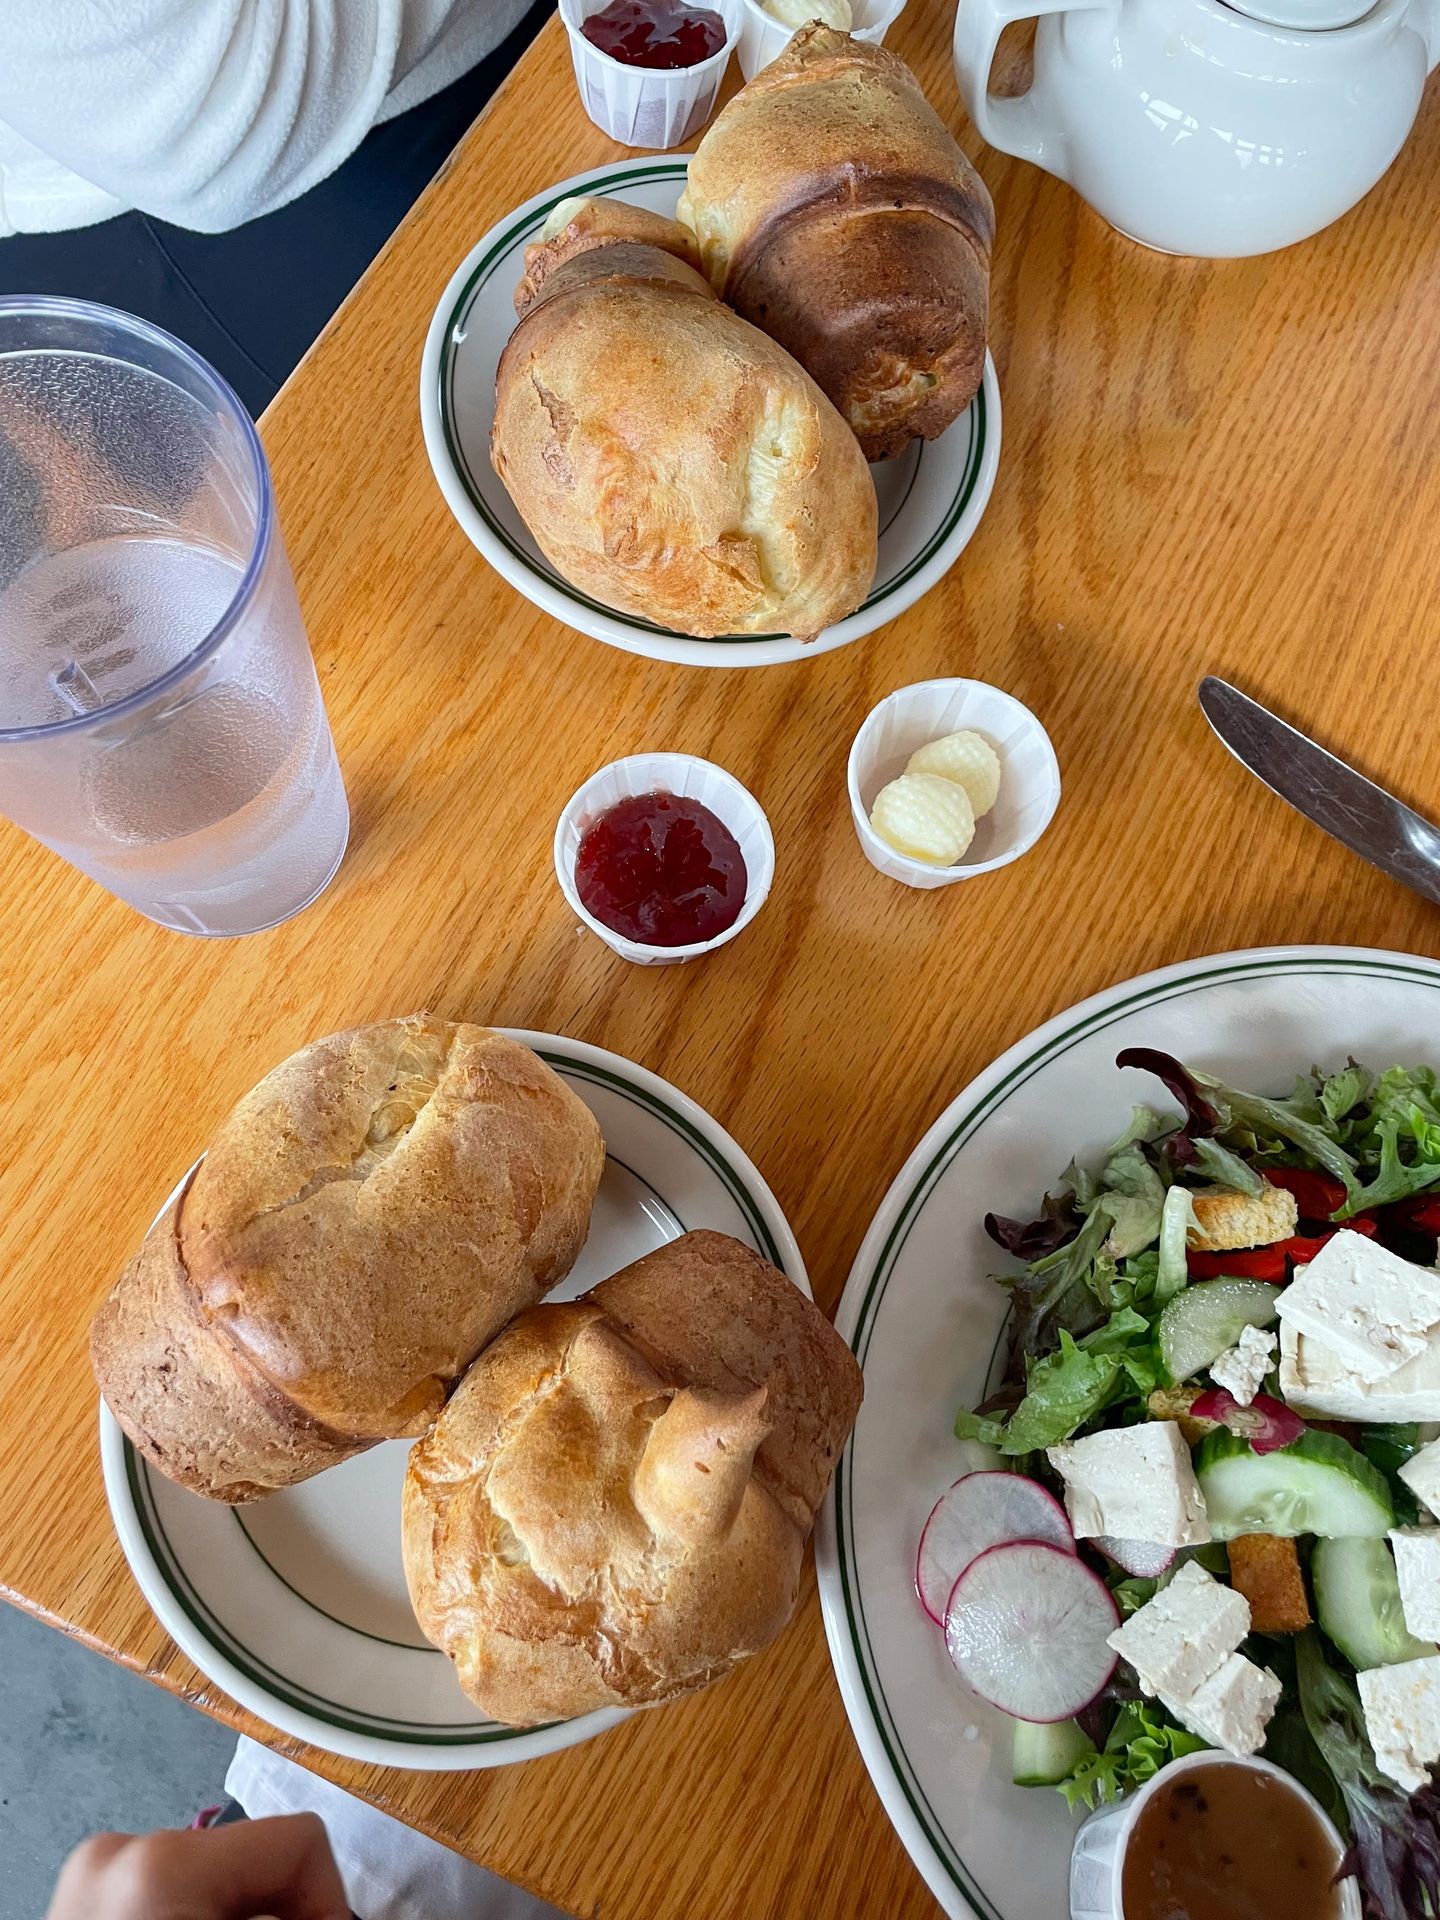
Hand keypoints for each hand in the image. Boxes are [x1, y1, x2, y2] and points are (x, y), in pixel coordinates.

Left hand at [45, 1812, 349, 1919]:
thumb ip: (304, 1914)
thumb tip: (343, 1909)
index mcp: (165, 1861)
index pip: (299, 1838)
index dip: (330, 1898)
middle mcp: (122, 1848)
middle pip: (252, 1853)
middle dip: (279, 1905)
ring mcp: (90, 1872)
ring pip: (211, 1872)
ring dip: (238, 1910)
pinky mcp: (74, 1896)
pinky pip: (164, 1888)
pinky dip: (192, 1913)